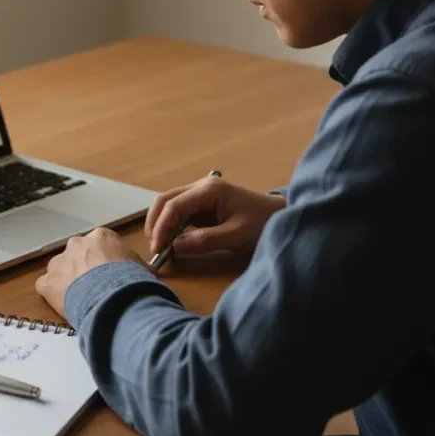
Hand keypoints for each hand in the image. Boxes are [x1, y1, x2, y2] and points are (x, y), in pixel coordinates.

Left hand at [36, 228, 144, 317]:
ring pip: (60, 269)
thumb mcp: (142, 267)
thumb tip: (143, 272)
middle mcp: (77, 244)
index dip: (104, 262)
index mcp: (100, 236)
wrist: (114, 297)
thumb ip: (135, 265)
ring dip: (67, 281)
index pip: (99, 245)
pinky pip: (46, 286)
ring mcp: (59, 262)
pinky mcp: (47, 282)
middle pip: (77, 255)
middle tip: (95, 287)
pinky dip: (53, 295)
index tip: (109, 275)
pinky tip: (65, 305)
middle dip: (84, 269)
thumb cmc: (132, 280)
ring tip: (81, 298)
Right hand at [145, 176, 285, 256]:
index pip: (174, 205)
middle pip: (165, 200)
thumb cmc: (263, 223)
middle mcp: (201, 186)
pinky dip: (172, 226)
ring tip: (161, 246)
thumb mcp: (235, 236)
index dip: (161, 227)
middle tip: (154, 247)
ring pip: (169, 204)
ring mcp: (201, 193)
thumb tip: (175, 247)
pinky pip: (180, 212)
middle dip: (155, 223)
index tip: (157, 249)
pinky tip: (172, 241)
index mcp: (209, 190)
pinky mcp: (203, 203)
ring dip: (161, 224)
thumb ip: (204, 241)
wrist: (281, 215)